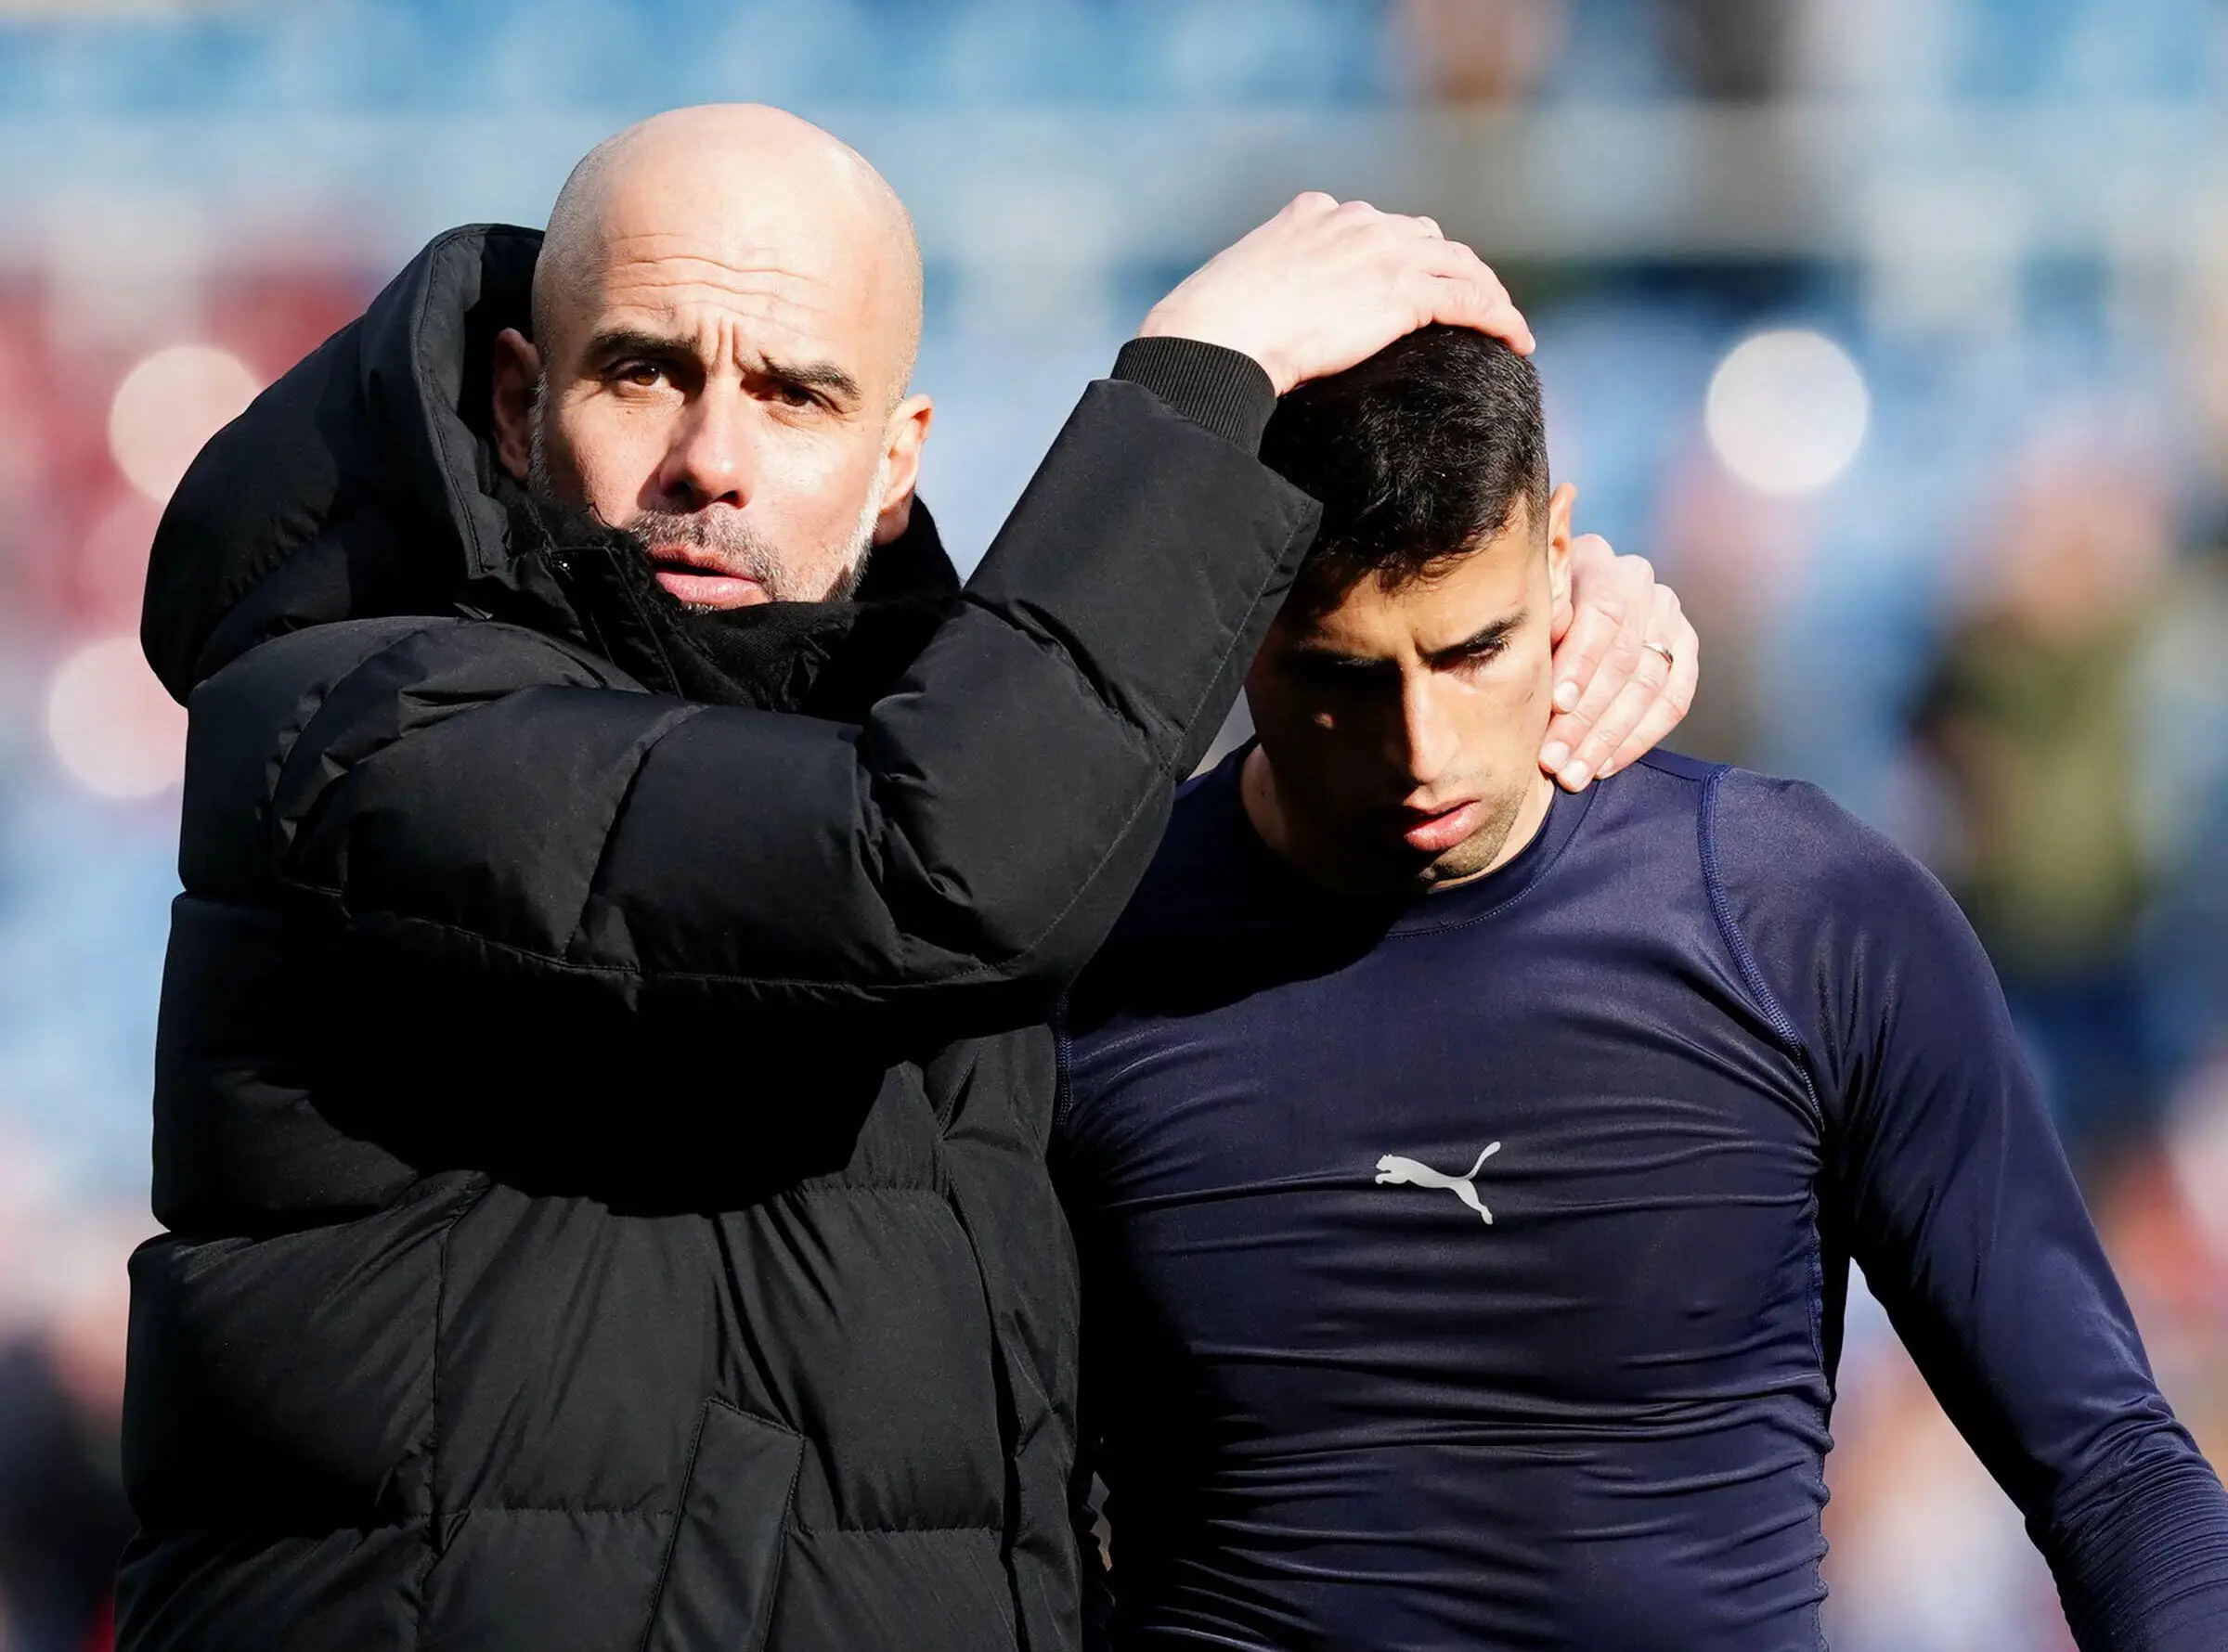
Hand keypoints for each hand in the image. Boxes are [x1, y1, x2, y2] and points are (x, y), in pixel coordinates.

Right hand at [1137, 192, 1534, 394]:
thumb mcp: (1240, 290)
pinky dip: (1500, 318)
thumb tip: (1263, 328)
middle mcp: (1356, 221)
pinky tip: (1517, 342)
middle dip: (1454, 269)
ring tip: (1506, 325)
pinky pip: (1471, 300)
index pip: (1378, 226)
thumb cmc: (1213, 331)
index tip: (1418, 281)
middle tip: (1472, 304)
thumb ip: (1269, 288)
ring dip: (1488, 293)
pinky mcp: (1404, 291)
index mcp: (1313, 214)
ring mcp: (1384, 251)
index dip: (1407, 254)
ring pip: (1460, 265)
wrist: (1217, 338)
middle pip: (1427, 239)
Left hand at [1539, 535, 1698, 790]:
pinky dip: (1638, 739)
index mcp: (1595, 560)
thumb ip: (1536, 630)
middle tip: (1555, 759)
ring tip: (1574, 773)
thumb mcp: (1524, 613)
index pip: (1603, 614)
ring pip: (1650, 683)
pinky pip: (1675, 701)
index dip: (1582, 663)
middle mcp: (1638, 580)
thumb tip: (1533, 660)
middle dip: (1588, 716)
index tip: (1558, 706)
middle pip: (1626, 656)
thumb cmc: (1529, 616)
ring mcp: (1667, 613)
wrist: (1561, 609)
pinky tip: (1604, 766)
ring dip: (1609, 737)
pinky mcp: (1685, 647)